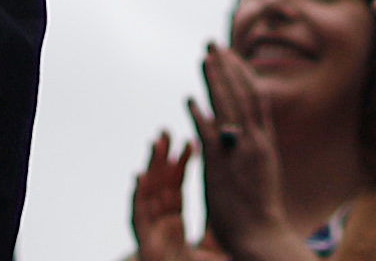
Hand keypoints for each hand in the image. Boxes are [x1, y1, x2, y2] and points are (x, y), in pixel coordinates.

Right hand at [131, 130, 219, 260]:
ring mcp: (151, 232)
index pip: (177, 186)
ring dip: (150, 167)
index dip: (181, 163)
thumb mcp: (214, 242)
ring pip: (147, 194)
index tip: (190, 141)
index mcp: (176, 222)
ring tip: (155, 143)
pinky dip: (136, 197)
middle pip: (159, 185)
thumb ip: (218, 221)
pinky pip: (136, 218)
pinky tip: (139, 178)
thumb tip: (238, 198)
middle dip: (162, 157)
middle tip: (168, 132)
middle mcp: (161, 223)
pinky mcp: (143, 243)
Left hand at [188, 42, 293, 254]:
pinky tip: (188, 99)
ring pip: (227, 107)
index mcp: (265, 142)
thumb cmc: (260, 211)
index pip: (255, 98)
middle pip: (241, 94)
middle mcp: (255, 142)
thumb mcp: (262, 171)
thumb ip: (253, 149)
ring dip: (214, 80)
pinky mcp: (220, 167)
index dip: (242, 74)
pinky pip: (208, 135)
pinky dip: (198, 115)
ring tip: (203, 57)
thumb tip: (242, 133)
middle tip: (213, 43)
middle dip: (227, 66)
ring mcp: (238, 153)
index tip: (230, 56)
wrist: (262, 236)